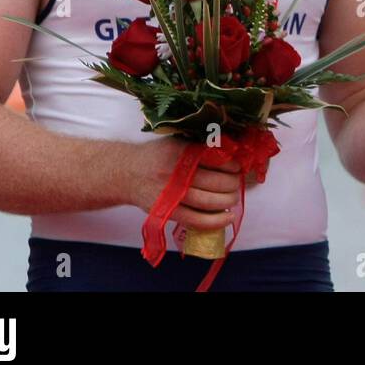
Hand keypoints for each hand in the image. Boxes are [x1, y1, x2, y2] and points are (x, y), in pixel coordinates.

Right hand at [126, 137, 241, 230]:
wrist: (126, 173)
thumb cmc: (156, 157)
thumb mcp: (177, 143)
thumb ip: (201, 148)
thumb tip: (233, 155)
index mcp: (181, 152)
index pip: (216, 159)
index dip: (232, 165)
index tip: (238, 167)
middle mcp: (176, 172)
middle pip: (215, 181)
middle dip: (233, 183)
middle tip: (237, 182)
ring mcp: (171, 194)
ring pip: (209, 201)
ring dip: (228, 200)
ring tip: (233, 197)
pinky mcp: (167, 212)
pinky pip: (196, 220)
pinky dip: (216, 220)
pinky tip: (229, 217)